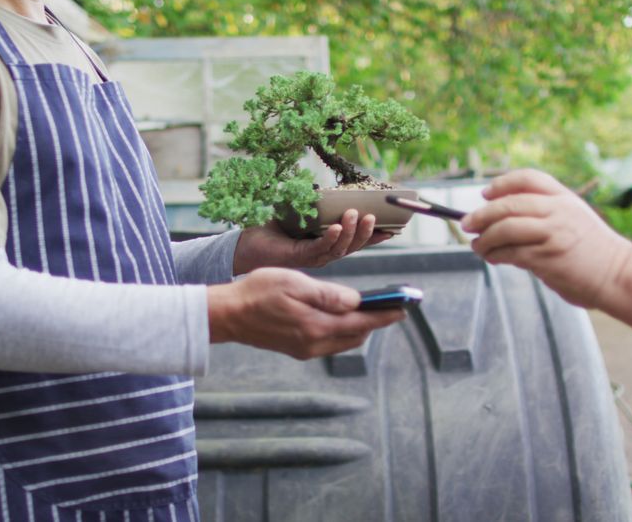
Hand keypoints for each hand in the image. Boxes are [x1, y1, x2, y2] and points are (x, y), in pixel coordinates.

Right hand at [206, 267, 405, 358]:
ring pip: (344, 341)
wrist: (227, 315)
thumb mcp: (293, 282)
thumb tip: (356, 301)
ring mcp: (305, 349)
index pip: (361, 324)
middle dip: (375, 322)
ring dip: (359, 328)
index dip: (385, 316)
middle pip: (356, 336)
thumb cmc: (257, 291)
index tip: (404, 309)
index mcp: (316, 326)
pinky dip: (342, 331)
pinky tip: (342, 317)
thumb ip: (327, 294)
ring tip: (371, 310)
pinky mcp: (297, 349)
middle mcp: (314, 343)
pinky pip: (329, 342)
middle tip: (391, 306)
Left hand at [233, 209, 391, 273]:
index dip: (375, 236)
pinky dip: (331, 238)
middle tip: (376, 217)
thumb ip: (316, 201)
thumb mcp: (301, 211)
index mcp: (328, 244)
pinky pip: (320, 249)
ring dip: (352, 233)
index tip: (394, 228)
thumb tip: (329, 184)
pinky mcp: (299, 257)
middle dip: (368, 233)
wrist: (247, 242)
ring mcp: (313, 258)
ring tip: (357, 215)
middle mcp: (324, 254)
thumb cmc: (274, 226)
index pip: (357, 242)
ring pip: (340, 249)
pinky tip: (338, 227)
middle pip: (353, 247)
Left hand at [461, 169, 631, 307]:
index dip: (502, 184)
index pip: (528, 178)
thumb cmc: (593, 251)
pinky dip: (495, 255)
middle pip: (509, 204)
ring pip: (505, 228)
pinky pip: (511, 253)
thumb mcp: (574, 219)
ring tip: (478, 246)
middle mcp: (559, 211)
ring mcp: (553, 233)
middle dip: (482, 214)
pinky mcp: (548, 257)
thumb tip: (501, 220)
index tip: (485, 195)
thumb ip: (544, 215)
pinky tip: (492, 258)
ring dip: (484, 239)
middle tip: (467, 224)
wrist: (619, 274)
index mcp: (565, 198)